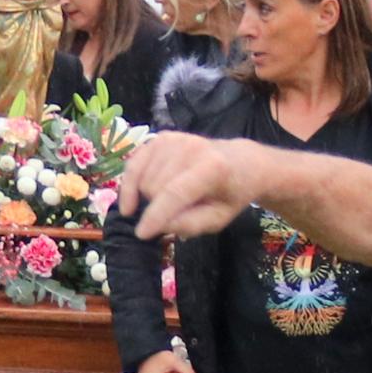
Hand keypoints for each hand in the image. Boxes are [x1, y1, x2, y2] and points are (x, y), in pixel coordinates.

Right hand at [116, 133, 248, 240]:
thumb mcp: (218, 218)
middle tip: (170, 213)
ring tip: (166, 199)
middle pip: (154, 186)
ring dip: (147, 195)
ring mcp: (174, 139)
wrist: (239, 162)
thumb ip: (190, 224)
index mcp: (212, 167)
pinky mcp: (161, 138)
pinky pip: (134, 165)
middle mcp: (190, 148)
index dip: (155, 216)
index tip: (141, 234)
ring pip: (142, 178)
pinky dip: (132, 182)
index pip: (175, 193)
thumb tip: (159, 224)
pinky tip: (139, 194)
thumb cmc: (229, 194)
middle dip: (155, 206)